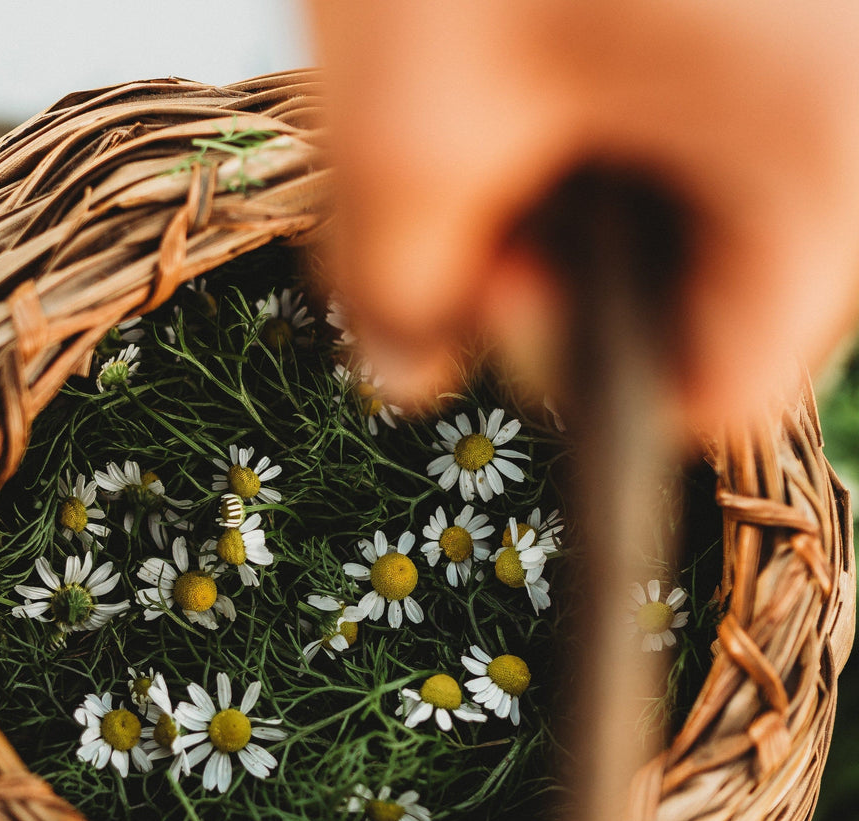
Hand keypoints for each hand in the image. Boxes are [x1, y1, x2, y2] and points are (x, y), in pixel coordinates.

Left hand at [304, 0, 858, 424]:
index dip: (594, 376)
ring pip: (719, 170)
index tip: (500, 291)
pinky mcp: (799, 6)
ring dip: (593, 154)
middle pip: (723, 273)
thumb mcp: (400, 116)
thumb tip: (413, 369)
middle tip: (471, 161)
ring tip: (501, 55)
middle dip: (585, 255)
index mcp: (824, 158)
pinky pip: (723, 70)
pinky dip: (630, 67)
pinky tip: (555, 11)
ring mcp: (839, 36)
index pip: (722, 388)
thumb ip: (402, 290)